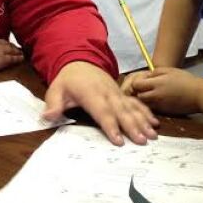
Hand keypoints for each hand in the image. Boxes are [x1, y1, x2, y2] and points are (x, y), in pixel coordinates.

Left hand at [43, 61, 158, 145]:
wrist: (80, 61)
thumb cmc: (68, 81)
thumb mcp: (56, 90)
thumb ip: (53, 104)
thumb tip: (47, 116)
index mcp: (90, 93)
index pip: (102, 111)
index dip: (110, 125)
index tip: (118, 140)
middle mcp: (107, 93)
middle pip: (121, 111)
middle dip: (132, 126)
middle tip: (142, 141)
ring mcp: (116, 93)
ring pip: (131, 108)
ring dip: (143, 121)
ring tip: (152, 135)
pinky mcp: (121, 94)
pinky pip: (135, 103)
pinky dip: (146, 112)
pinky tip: (154, 123)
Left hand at [128, 67, 202, 115]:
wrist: (199, 95)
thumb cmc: (186, 80)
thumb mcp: (170, 71)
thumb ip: (155, 73)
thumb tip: (145, 77)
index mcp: (156, 83)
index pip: (136, 85)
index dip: (136, 83)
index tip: (139, 81)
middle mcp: (156, 96)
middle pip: (138, 96)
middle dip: (138, 93)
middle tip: (142, 90)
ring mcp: (160, 105)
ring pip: (144, 105)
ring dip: (143, 101)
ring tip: (148, 96)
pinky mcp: (164, 112)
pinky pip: (152, 109)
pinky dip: (151, 106)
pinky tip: (156, 101)